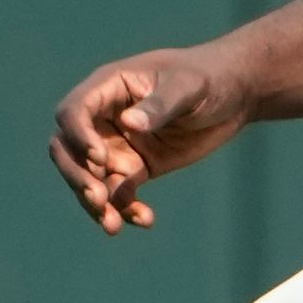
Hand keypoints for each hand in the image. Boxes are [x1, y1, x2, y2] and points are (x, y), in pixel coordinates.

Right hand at [48, 45, 250, 234]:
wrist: (235, 95)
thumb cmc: (210, 77)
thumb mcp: (189, 86)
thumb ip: (160, 104)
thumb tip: (129, 123)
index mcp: (109, 88)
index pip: (74, 112)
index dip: (79, 136)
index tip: (100, 159)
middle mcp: (105, 118)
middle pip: (68, 149)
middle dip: (76, 176)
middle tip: (97, 198)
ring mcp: (117, 145)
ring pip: (89, 178)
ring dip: (95, 203)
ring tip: (113, 225)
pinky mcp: (135, 168)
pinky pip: (118, 194)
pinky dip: (125, 210)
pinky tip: (145, 219)